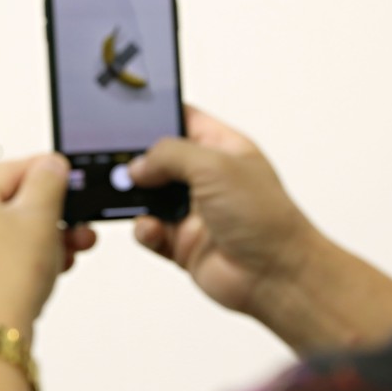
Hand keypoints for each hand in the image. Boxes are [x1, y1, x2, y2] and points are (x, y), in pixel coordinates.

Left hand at [0, 154, 96, 337]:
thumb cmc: (6, 279)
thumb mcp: (40, 216)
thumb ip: (48, 180)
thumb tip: (50, 164)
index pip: (11, 172)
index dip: (48, 174)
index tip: (71, 178)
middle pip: (9, 208)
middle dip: (50, 218)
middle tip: (77, 226)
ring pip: (5, 237)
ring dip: (42, 242)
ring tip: (69, 253)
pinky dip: (23, 262)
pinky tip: (48, 271)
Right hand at [128, 106, 316, 316]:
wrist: (275, 276)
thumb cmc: (265, 217)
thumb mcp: (215, 166)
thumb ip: (170, 155)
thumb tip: (138, 164)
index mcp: (222, 149)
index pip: (185, 120)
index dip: (160, 115)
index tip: (128, 114)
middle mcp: (206, 179)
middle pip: (159, 160)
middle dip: (137, 161)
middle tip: (116, 161)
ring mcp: (193, 212)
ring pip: (149, 197)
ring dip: (136, 198)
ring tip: (130, 197)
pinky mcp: (182, 243)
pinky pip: (150, 232)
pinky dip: (144, 230)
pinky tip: (152, 229)